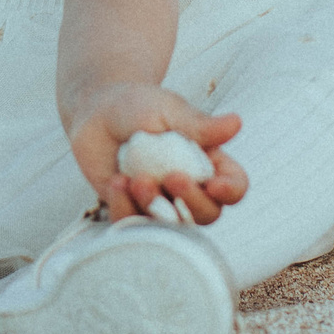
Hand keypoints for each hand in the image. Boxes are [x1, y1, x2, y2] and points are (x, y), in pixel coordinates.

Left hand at [63, 83, 248, 223]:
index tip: (214, 184)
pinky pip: (133, 226)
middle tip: (170, 177)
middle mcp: (189, 188)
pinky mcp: (130, 210)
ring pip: (171, 227)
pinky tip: (116, 182)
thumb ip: (200, 126)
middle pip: (208, 214)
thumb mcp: (169, 111)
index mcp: (209, 163)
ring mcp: (160, 202)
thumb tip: (236, 123)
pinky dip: (125, 209)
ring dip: (156, 208)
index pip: (234, 186)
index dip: (230, 191)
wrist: (97, 112)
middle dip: (192, 202)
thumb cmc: (139, 106)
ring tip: (137, 179)